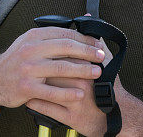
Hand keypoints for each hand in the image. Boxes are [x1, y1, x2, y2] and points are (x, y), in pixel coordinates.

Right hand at [0, 26, 105, 108]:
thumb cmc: (17, 59)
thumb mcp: (30, 41)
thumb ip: (53, 34)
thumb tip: (82, 22)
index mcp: (34, 36)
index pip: (65, 33)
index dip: (84, 39)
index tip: (97, 44)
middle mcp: (31, 50)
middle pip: (66, 47)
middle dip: (87, 51)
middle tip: (101, 56)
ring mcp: (28, 69)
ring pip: (61, 69)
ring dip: (82, 70)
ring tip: (97, 72)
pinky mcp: (26, 88)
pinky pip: (51, 92)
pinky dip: (67, 93)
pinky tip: (79, 94)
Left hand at [26, 39, 142, 136]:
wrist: (116, 116)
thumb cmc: (111, 89)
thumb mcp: (108, 62)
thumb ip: (97, 43)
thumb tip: (90, 24)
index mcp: (87, 69)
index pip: (63, 55)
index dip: (52, 52)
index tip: (43, 49)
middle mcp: (80, 84)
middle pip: (52, 70)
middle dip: (40, 66)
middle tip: (30, 62)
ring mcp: (74, 101)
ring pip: (47, 89)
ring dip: (34, 83)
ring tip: (27, 78)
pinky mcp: (69, 118)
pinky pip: (47, 108)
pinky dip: (35, 103)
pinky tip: (30, 98)